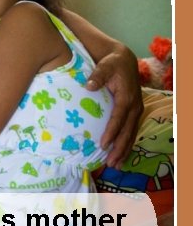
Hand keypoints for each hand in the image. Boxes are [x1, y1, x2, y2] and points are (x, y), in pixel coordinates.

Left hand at [85, 45, 142, 168]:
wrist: (123, 60)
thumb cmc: (112, 63)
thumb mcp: (105, 65)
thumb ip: (97, 75)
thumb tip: (89, 86)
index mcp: (127, 98)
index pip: (118, 119)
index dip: (111, 133)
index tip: (103, 145)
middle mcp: (134, 107)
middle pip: (127, 132)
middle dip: (119, 149)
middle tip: (110, 163)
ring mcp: (135, 111)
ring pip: (130, 134)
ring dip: (124, 150)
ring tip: (115, 165)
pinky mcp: (133, 113)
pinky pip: (130, 131)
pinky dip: (125, 144)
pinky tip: (119, 155)